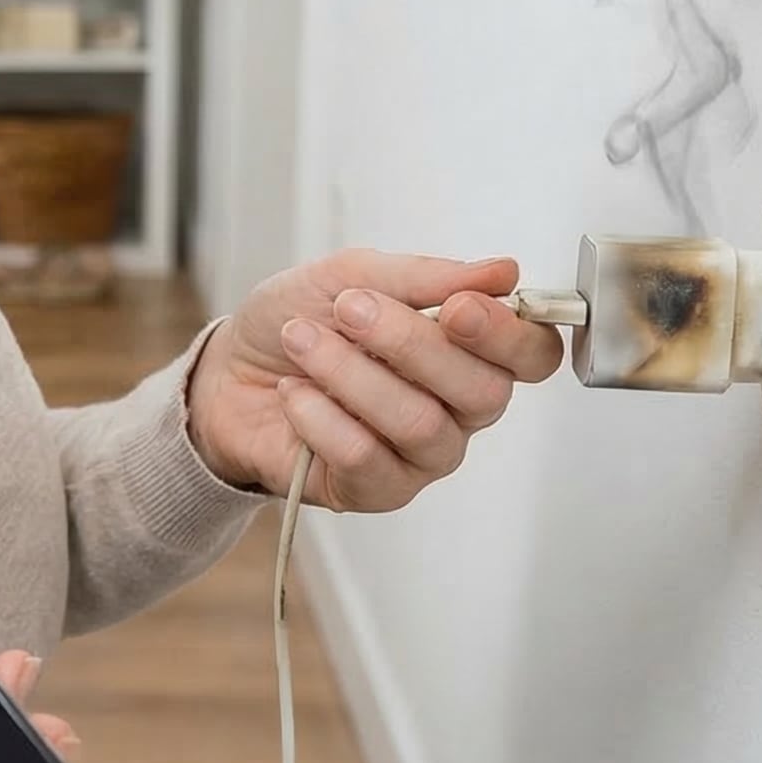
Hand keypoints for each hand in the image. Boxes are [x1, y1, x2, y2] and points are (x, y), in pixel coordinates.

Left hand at [185, 251, 565, 509]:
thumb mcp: (350, 275)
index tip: (457, 307)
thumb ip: (424, 276)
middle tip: (350, 308)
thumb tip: (502, 271)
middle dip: (412, 342)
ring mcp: (421, 455)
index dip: (506, 335)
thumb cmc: (299, 322)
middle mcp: (458, 408)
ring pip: (420, 423)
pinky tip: (292, 393)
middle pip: (482, 392)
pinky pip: (366, 458)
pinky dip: (320, 416)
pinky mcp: (377, 490)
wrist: (229, 374)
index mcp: (469, 351)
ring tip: (301, 340)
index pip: (532, 356)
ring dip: (351, 373)